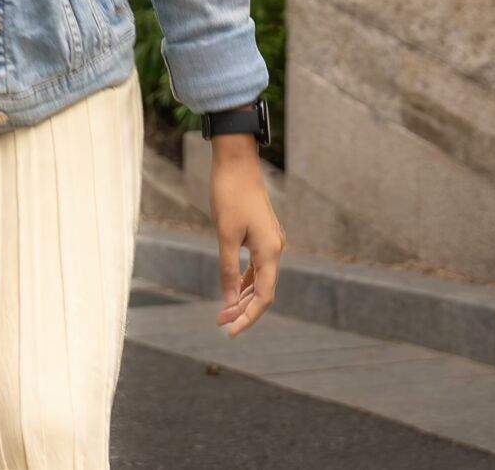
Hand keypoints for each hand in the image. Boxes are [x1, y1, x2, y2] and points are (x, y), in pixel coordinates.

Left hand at [208, 138, 283, 335]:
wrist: (236, 161)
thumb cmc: (229, 195)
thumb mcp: (225, 234)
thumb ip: (228, 269)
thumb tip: (228, 301)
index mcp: (270, 251)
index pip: (264, 296)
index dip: (248, 317)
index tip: (230, 332)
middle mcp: (275, 249)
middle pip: (263, 291)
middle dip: (242, 310)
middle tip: (219, 323)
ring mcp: (270, 242)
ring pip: (259, 279)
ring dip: (242, 297)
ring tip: (222, 312)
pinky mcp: (262, 235)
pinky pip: (256, 266)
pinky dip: (244, 280)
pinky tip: (231, 291)